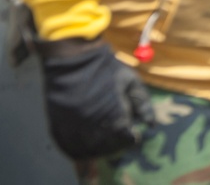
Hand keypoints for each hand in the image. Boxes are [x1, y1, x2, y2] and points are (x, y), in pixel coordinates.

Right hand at [38, 38, 154, 159]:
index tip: (134, 134)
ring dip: (99, 149)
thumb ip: (143, 104)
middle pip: (108, 147)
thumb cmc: (106, 68)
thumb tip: (152, 124)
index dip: (132, 138)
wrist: (73, 59)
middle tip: (121, 137)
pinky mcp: (57, 127)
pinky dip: (79, 149)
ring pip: (88, 151)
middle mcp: (93, 125)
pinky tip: (87, 142)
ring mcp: (73, 127)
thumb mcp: (130, 81)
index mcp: (114, 114)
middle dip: (118, 144)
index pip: (127, 138)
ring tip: (106, 140)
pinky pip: (69, 147)